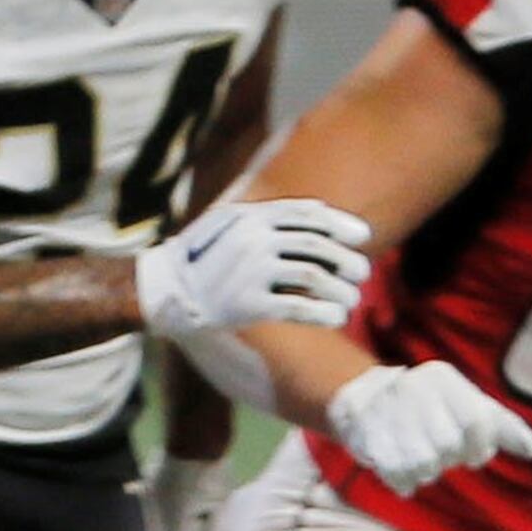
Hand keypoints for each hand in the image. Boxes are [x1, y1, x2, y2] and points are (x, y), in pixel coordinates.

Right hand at [133, 197, 370, 342]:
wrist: (168, 292)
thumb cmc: (206, 257)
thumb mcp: (230, 223)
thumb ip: (271, 215)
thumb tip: (322, 211)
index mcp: (252, 216)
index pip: (308, 215)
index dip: (341, 225)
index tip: (364, 237)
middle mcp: (254, 240)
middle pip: (316, 246)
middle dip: (346, 260)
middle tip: (363, 273)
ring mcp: (251, 272)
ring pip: (313, 278)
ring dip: (341, 290)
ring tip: (353, 301)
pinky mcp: (249, 305)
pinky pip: (298, 308)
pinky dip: (323, 314)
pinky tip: (336, 318)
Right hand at [325, 361, 531, 494]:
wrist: (366, 400)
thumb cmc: (432, 408)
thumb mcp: (469, 405)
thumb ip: (504, 427)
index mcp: (442, 379)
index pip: (476, 421)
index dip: (480, 447)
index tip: (474, 454)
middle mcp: (412, 389)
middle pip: (448, 446)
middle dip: (449, 458)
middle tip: (440, 452)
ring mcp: (386, 412)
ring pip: (423, 465)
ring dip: (426, 472)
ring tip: (420, 459)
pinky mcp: (366, 437)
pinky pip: (396, 475)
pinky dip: (404, 483)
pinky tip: (403, 473)